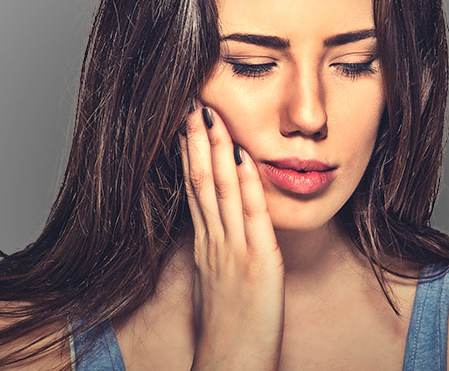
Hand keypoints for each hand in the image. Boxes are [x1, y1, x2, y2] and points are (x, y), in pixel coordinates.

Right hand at [179, 102, 284, 370]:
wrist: (232, 366)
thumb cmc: (227, 326)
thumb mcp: (214, 282)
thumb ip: (214, 250)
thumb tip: (214, 228)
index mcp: (206, 243)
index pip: (195, 188)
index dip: (191, 154)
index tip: (189, 125)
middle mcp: (215, 240)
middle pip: (202, 181)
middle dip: (197, 141)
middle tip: (193, 105)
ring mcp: (234, 248)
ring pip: (220, 190)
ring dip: (216, 151)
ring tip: (211, 117)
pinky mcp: (259, 260)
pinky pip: (251, 215)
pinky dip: (247, 183)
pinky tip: (243, 156)